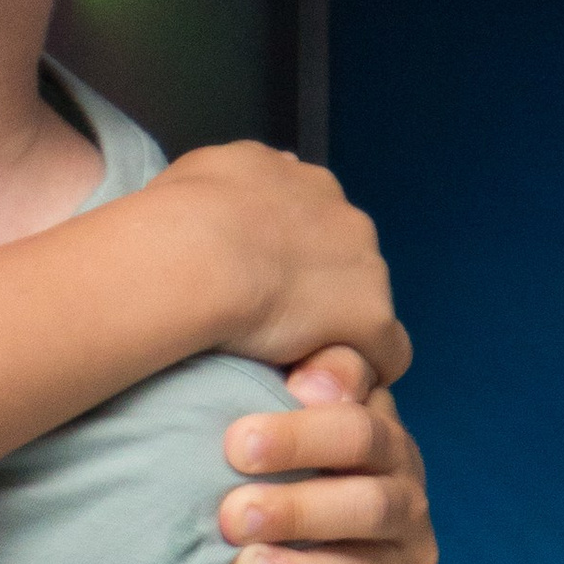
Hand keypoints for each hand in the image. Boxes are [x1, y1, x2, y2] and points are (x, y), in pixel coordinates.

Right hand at [157, 142, 409, 385]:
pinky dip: (362, 368)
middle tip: (273, 321)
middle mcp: (338, 212)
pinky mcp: (370, 316)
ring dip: (335, 326)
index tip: (261, 276)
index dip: (288, 251)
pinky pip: (386, 351)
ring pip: (363, 301)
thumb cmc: (177, 218)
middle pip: (344, 256)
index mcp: (297, 180)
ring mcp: (363, 263)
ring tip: (294, 358)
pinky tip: (331, 390)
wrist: (197, 253)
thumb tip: (222, 184)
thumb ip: (218, 181)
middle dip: (317, 285)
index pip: (309, 214)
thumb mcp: (191, 174)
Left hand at [221, 349, 436, 563]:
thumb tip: (310, 379)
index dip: (300, 437)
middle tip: (233, 517)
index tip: (235, 446)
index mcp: (382, 438)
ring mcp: (404, 556)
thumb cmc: (279, 449)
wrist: (298, 519)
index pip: (357, 431)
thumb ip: (310, 376)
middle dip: (298, 512)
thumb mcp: (290, 401)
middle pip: (368, 505)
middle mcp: (404, 496)